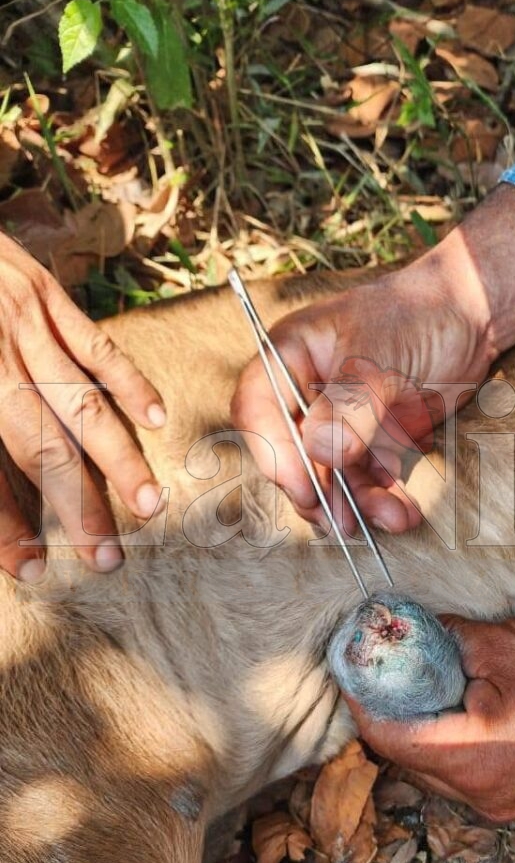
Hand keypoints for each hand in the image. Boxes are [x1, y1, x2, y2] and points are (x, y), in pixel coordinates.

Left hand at [0, 232, 164, 579]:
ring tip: (148, 504)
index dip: (9, 528)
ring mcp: (21, 324)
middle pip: (45, 448)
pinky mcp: (41, 293)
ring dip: (118, 460)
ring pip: (80, 404)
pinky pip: (95, 344)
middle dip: (79, 507)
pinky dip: (129, 382)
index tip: (35, 569)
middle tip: (110, 556)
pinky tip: (153, 418)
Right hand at [231, 186, 514, 532]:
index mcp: (290, 356)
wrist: (472, 315)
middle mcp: (306, 391)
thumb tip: (320, 454)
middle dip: (316, 490)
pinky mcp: (372, 438)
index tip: (302, 485)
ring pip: (331, 473)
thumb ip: (349, 407)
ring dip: (356, 502)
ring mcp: (339, 418)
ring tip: (388, 519)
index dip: (273, 451)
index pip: (259, 409)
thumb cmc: (417, 316)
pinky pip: (366, 477)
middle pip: (291, 452)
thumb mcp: (379, 358)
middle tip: (339, 521)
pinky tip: (404, 512)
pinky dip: (382, 497)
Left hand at [346, 606, 514, 821]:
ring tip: (419, 668)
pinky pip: (464, 769)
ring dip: (420, 720)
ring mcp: (506, 801)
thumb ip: (445, 640)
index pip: (389, 736)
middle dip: (388, 706)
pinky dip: (450, 734)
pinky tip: (458, 692)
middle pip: (406, 756)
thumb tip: (401, 625)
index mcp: (477, 762)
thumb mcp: (509, 643)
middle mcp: (485, 797)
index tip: (351, 656)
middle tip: (382, 656)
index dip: (362, 694)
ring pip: (434, 765)